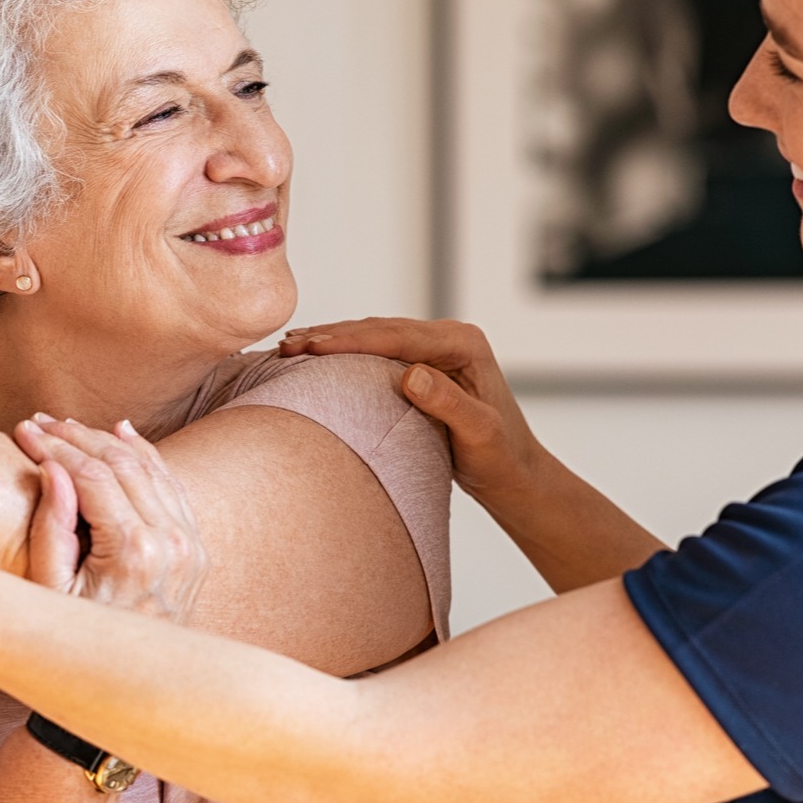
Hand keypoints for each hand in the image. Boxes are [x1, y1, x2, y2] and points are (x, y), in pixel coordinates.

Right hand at [14, 416, 207, 623]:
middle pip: (122, 464)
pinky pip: (172, 487)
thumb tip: (53, 469)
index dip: (55, 448)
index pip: (92, 476)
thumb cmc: (79, 642)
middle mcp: (170, 542)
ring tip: (70, 426)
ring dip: (110, 441)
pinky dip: (147, 457)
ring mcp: (189, 544)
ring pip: (151, 469)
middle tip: (41, 422)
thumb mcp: (50, 593)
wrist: (131, 686)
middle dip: (78, 437)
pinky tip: (122, 434)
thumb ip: (52, 529)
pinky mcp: (196, 548)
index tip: (24, 432)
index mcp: (133, 552)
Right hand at [279, 317, 548, 506]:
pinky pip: (378, 351)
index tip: (310, 347)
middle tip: (287, 344)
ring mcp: (436, 349)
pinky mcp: (424, 364)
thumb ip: (449, 404)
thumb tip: (410, 374)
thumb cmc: (501, 458)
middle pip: (380, 329)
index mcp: (464, 344)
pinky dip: (346, 353)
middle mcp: (450, 338)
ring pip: (375, 336)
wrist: (514, 473)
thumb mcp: (480, 435)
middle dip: (331, 335)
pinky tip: (316, 357)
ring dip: (333, 340)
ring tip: (290, 346)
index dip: (350, 340)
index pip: (397, 336)